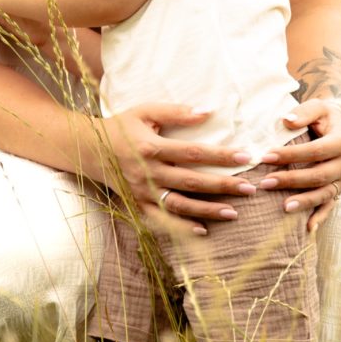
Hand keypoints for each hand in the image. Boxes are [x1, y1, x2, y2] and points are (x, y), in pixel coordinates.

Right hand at [96, 104, 264, 233]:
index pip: (193, 152)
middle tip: (250, 188)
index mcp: (150, 147)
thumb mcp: (146, 111)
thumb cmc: (122, 126)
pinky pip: (161, 220)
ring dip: (207, 210)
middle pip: (191, 181)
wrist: (90, 149)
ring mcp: (142, 192)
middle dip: (223, 185)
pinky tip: (202, 230)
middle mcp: (147, 172)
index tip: (246, 156)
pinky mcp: (137, 205)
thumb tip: (208, 111)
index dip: (221, 155)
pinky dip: (181, 227)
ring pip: (179, 205)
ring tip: (233, 212)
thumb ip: (176, 112)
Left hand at [253, 98, 340, 231]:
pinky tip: (307, 228)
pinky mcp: (339, 190)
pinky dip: (320, 217)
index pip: (316, 151)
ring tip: (283, 207)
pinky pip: (330, 206)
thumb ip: (303, 113)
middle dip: (291, 180)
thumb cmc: (324, 116)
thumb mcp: (317, 107)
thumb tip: (286, 121)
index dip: (291, 155)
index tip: (266, 156)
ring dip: (304, 202)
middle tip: (265, 183)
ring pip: (324, 193)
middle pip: (319, 175)